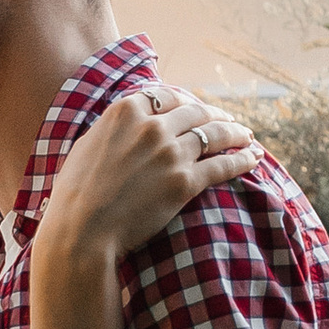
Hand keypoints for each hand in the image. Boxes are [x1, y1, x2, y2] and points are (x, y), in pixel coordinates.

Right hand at [39, 86, 256, 268]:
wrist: (81, 231)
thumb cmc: (73, 196)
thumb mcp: (86, 148)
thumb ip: (110, 132)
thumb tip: (120, 129)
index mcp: (125, 111)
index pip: (166, 96)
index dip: (186, 102)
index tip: (195, 108)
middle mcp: (152, 126)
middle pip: (196, 112)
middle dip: (216, 115)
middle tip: (229, 122)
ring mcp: (171, 152)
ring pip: (215, 134)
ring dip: (236, 133)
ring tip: (247, 136)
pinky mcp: (185, 181)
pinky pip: (222, 165)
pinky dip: (242, 160)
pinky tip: (254, 158)